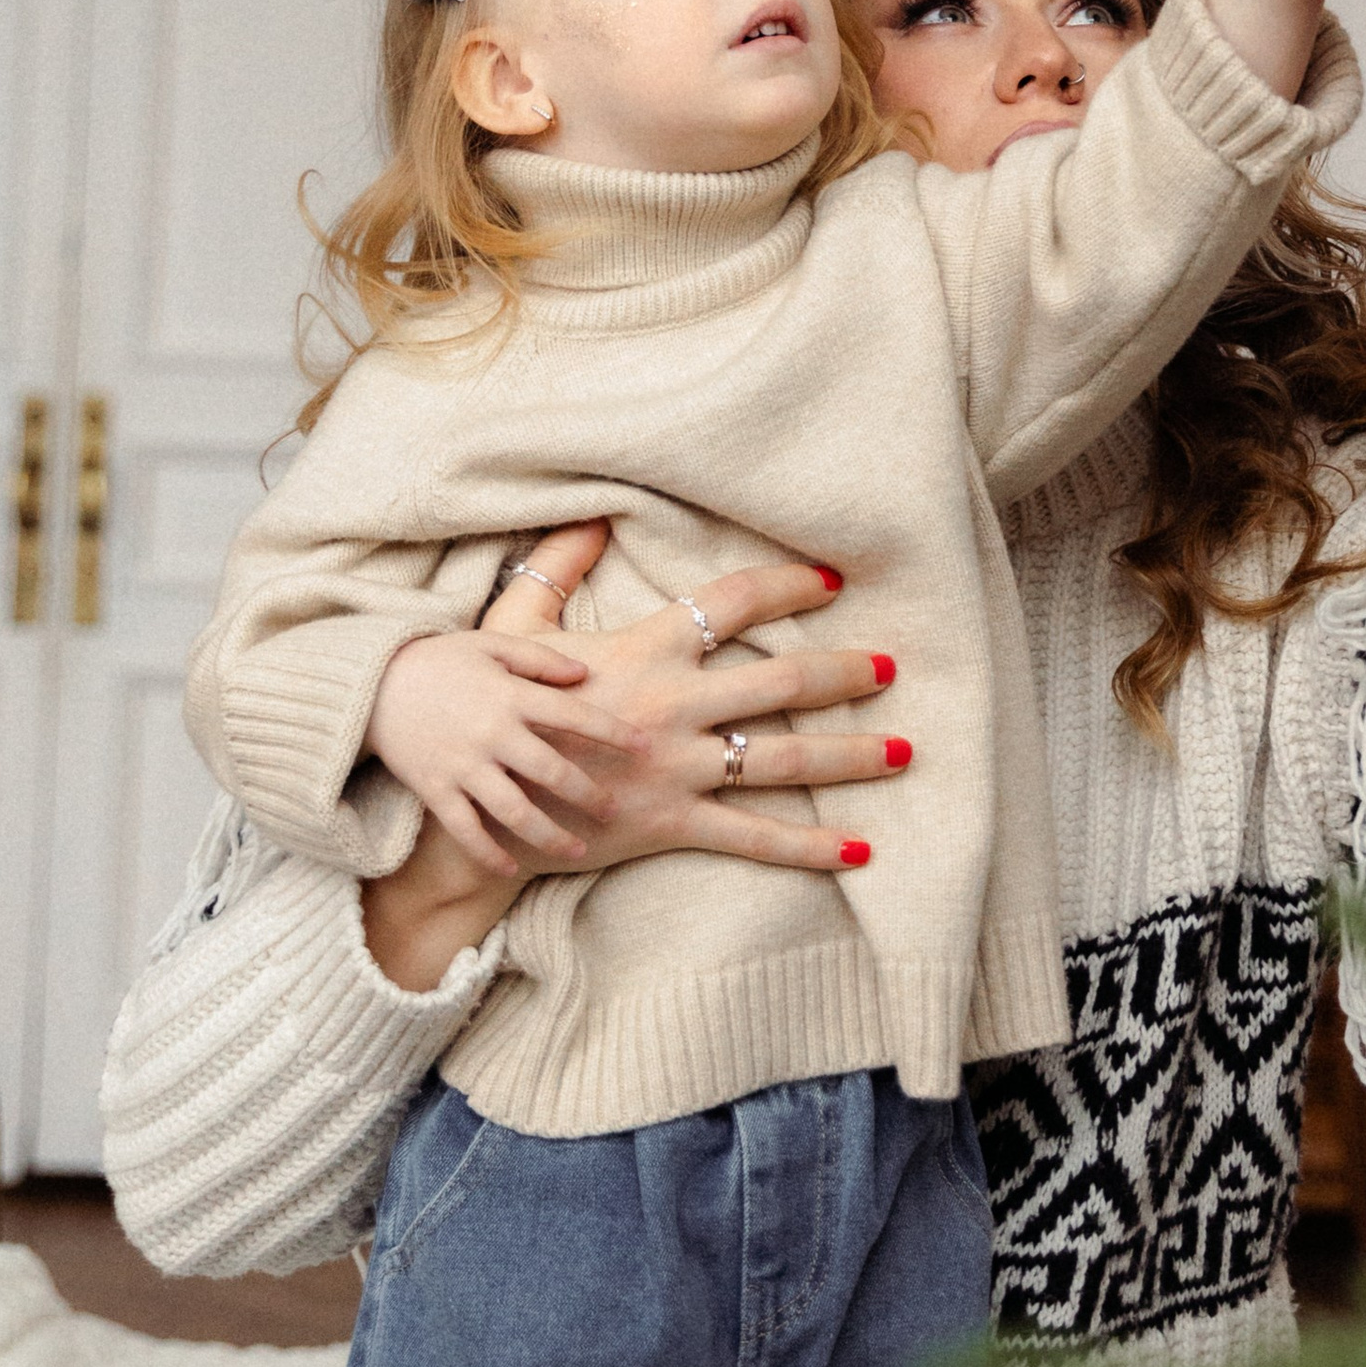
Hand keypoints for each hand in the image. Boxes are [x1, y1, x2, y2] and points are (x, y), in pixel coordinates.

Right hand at [367, 618, 648, 874]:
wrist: (368, 683)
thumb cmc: (438, 660)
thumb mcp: (491, 644)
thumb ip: (540, 658)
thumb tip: (585, 674)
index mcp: (509, 696)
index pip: (574, 715)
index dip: (614, 732)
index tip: (647, 747)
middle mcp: (491, 734)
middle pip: (552, 771)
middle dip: (588, 794)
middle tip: (616, 809)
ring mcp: (462, 766)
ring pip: (515, 810)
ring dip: (549, 834)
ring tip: (578, 850)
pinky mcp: (435, 790)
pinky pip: (466, 830)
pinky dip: (488, 852)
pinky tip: (510, 868)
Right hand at [477, 524, 908, 874]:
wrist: (459, 794)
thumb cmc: (486, 700)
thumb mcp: (515, 626)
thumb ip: (558, 567)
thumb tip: (590, 515)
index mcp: (642, 650)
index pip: (732, 602)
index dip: (787, 584)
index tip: (832, 582)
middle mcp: (669, 706)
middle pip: (780, 679)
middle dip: (843, 672)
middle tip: (892, 666)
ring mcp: (674, 769)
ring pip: (781, 759)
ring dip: (849, 754)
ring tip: (906, 751)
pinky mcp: (668, 825)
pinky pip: (753, 838)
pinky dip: (810, 847)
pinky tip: (863, 851)